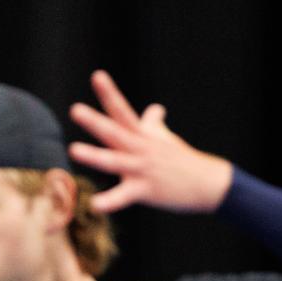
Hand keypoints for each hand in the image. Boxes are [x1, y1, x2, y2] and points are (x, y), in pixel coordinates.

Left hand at [68, 69, 233, 213]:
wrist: (208, 183)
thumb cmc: (181, 160)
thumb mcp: (166, 139)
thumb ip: (153, 124)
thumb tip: (155, 108)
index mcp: (141, 135)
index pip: (122, 111)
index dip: (109, 93)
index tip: (97, 75)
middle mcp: (140, 148)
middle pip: (115, 132)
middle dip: (95, 121)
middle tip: (75, 109)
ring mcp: (142, 168)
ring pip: (115, 161)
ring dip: (95, 155)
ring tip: (73, 149)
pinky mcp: (145, 190)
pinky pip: (124, 196)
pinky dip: (109, 201)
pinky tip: (94, 205)